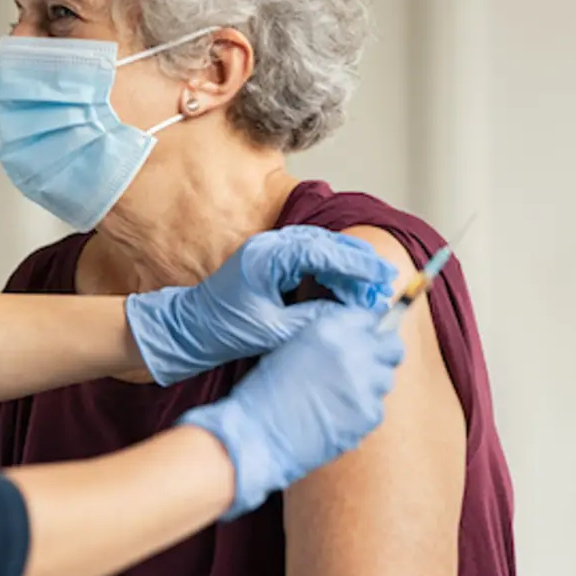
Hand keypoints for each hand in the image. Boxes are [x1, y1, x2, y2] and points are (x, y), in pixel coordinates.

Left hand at [125, 226, 395, 385]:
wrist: (189, 329)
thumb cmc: (223, 330)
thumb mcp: (273, 331)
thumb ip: (313, 320)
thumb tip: (351, 316)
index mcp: (267, 257)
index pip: (323, 251)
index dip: (357, 264)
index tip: (383, 276)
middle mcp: (269, 246)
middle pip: (326, 244)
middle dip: (358, 264)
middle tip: (385, 283)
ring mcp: (269, 250)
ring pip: (321, 249)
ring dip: (347, 268)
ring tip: (372, 289)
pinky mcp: (271, 261)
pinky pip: (310, 259)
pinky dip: (331, 271)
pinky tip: (346, 290)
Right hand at [178, 307, 403, 517]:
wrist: (258, 434)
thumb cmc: (266, 392)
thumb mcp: (293, 346)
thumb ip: (328, 337)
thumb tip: (355, 338)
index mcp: (331, 328)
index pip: (369, 319)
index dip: (366, 332)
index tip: (362, 342)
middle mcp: (354, 351)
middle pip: (392, 347)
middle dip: (381, 355)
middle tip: (364, 368)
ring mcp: (365, 384)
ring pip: (386, 380)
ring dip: (370, 385)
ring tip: (341, 397)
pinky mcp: (369, 415)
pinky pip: (377, 409)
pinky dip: (361, 413)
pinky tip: (337, 417)